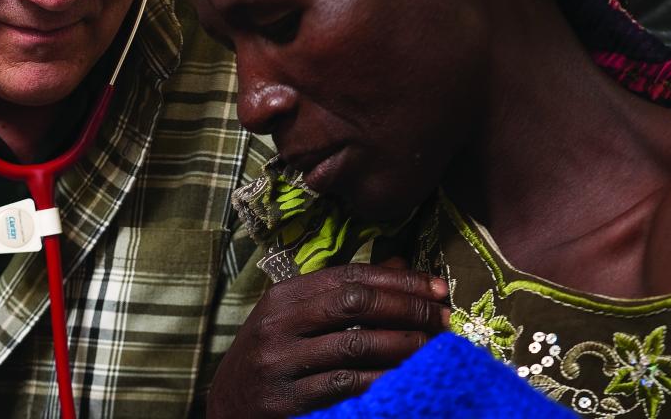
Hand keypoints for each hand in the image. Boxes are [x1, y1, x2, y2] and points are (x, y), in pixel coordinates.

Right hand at [207, 260, 449, 417]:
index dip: (399, 280)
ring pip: (356, 345)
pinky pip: (346, 385)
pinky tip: (406, 377)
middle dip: (407, 308)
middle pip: (355, 303)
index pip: (350, 276)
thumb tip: (401, 266)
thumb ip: (344, 293)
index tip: (437, 289)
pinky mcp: (289, 400)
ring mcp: (281, 362)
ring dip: (403, 345)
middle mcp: (279, 324)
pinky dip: (382, 379)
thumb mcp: (296, 318)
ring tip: (432, 347)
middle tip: (442, 319)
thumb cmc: (272, 356)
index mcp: (284, 296)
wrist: (229, 406)